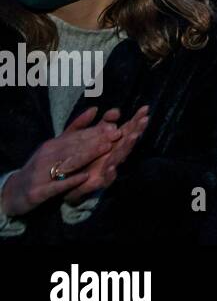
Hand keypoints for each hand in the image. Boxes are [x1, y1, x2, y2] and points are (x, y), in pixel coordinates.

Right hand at [0, 108, 121, 216]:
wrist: (15, 191)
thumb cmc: (41, 166)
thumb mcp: (56, 146)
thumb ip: (76, 130)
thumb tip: (95, 109)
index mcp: (53, 145)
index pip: (77, 137)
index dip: (96, 131)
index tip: (115, 126)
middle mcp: (46, 156)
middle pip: (74, 147)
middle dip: (96, 140)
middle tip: (116, 134)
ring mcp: (41, 174)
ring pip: (67, 163)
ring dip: (87, 155)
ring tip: (106, 148)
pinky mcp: (38, 192)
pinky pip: (56, 186)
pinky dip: (71, 180)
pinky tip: (85, 176)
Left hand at [64, 106, 149, 202]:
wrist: (62, 182)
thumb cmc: (74, 158)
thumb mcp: (77, 137)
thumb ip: (89, 123)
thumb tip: (101, 109)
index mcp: (110, 142)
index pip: (127, 129)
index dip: (135, 119)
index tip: (144, 108)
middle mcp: (113, 154)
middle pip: (128, 140)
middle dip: (137, 130)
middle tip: (144, 120)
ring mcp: (108, 167)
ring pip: (120, 156)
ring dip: (127, 146)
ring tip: (133, 136)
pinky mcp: (98, 183)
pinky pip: (106, 179)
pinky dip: (110, 174)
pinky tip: (111, 168)